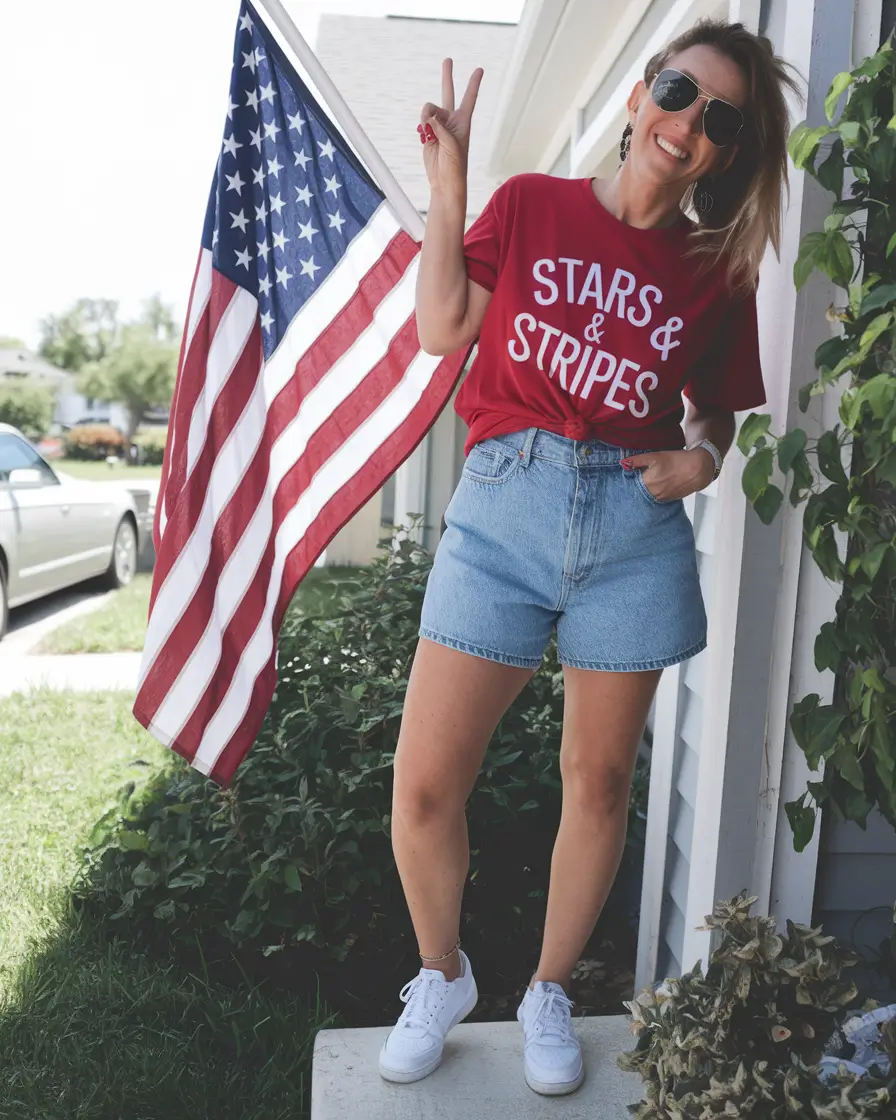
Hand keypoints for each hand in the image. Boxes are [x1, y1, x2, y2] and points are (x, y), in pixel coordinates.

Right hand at [418, 58, 483, 193]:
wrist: (444, 180)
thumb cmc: (455, 165)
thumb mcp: (451, 144)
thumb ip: (439, 126)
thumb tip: (427, 116)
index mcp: (463, 122)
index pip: (469, 98)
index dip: (473, 83)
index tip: (479, 69)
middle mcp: (451, 120)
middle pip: (449, 93)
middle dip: (447, 77)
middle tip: (448, 60)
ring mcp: (438, 126)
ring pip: (429, 110)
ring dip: (426, 118)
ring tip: (428, 132)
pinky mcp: (427, 133)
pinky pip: (422, 122)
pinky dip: (421, 127)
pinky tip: (425, 137)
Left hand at [623, 449, 715, 500]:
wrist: (698, 469)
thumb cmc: (677, 460)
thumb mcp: (655, 456)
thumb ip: (637, 461)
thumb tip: (623, 463)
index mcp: (647, 483)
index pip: (631, 485)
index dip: (630, 479)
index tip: (630, 475)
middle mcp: (653, 494)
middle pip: (639, 491)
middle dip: (638, 484)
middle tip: (642, 476)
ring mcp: (661, 499)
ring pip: (648, 495)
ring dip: (647, 489)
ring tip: (654, 479)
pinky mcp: (669, 500)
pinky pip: (657, 497)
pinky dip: (656, 492)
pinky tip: (660, 484)